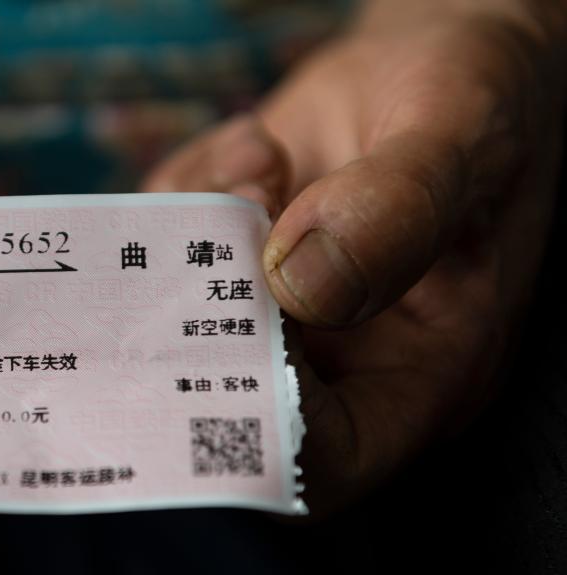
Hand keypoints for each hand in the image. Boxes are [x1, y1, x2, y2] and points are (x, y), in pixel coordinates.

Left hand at [142, 4, 564, 512]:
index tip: (249, 305)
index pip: (322, 457)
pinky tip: (250, 146)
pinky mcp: (226, 259)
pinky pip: (161, 250)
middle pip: (226, 395)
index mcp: (417, 371)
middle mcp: (333, 357)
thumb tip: (301, 280)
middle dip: (205, 307)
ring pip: (172, 317)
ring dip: (195, 232)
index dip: (263, 415)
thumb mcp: (462, 137)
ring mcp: (271, 310)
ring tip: (262, 159)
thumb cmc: (477, 96)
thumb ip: (397, 209)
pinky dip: (185, 192)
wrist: (435, 52)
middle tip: (233, 214)